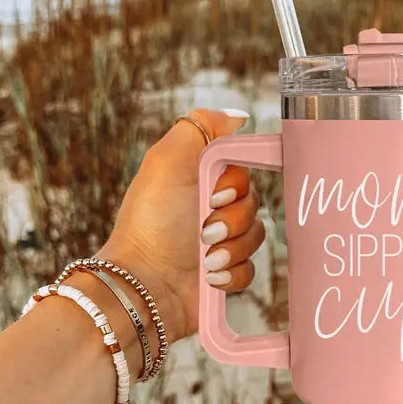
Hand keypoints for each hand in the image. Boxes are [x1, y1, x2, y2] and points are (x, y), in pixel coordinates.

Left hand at [98, 108, 264, 342]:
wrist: (145, 286)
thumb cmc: (152, 223)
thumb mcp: (166, 161)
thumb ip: (200, 127)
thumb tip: (238, 117)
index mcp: (198, 180)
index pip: (243, 171)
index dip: (236, 185)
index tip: (214, 195)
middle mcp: (210, 208)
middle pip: (253, 204)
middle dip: (232, 220)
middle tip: (205, 231)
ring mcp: (219, 243)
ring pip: (257, 237)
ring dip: (232, 249)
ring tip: (206, 260)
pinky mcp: (225, 274)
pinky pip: (252, 269)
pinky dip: (232, 273)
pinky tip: (210, 277)